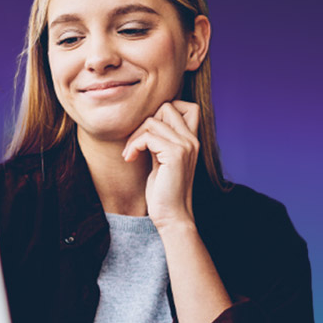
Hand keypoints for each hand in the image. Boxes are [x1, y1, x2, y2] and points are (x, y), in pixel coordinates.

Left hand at [121, 100, 200, 229]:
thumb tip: (146, 122)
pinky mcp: (175, 155)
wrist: (173, 216)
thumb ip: (161, 141)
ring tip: (131, 153)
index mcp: (192, 140)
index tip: (149, 133)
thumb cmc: (164, 192)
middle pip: (167, 107)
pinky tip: (130, 158)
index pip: (187, 106)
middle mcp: (192, 140)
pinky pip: (147, 136)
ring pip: (153, 120)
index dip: (164, 111)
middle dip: (145, 122)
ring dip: (134, 136)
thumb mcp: (162, 160)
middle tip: (136, 143)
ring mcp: (185, 146)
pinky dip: (134, 145)